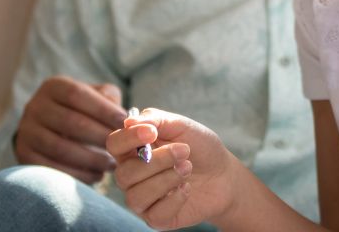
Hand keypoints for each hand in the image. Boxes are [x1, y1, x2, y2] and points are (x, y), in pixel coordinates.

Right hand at [14, 76, 126, 183]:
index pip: (77, 94)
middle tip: (121, 148)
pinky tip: (96, 176)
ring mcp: (26, 133)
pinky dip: (77, 175)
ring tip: (112, 165)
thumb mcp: (94, 96)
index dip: (102, 109)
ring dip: (91, 159)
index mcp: (53, 87)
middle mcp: (34, 107)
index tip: (124, 123)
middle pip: (70, 122)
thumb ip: (109, 98)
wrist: (49, 130)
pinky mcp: (24, 157)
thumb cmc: (83, 111)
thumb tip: (124, 116)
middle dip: (100, 136)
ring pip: (60, 148)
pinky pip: (52, 169)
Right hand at [109, 109, 239, 230]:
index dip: (129, 138)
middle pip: (124, 174)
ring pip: (136, 196)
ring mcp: (143, 199)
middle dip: (158, 161)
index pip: (114, 145)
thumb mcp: (180, 126)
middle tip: (184, 151)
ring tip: (188, 168)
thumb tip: (128, 122)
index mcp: (134, 150)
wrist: (223, 174)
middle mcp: (132, 176)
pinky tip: (187, 188)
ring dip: (167, 179)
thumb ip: (155, 120)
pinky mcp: (157, 218)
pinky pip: (155, 214)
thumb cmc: (200, 148)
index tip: (152, 132)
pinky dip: (175, 198)